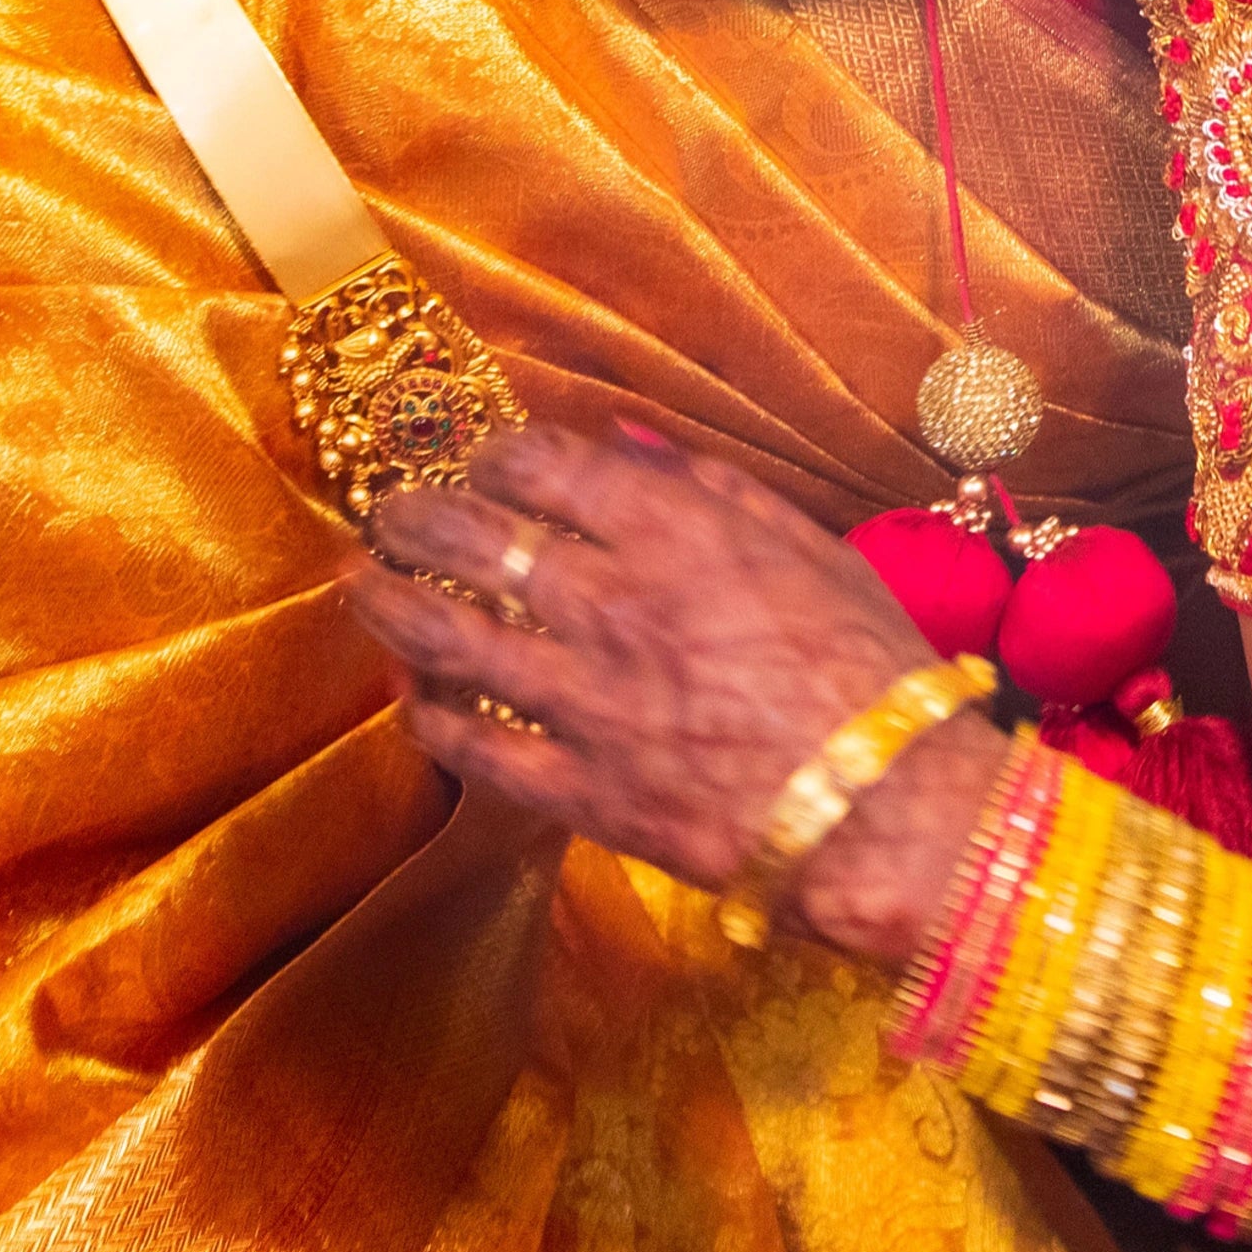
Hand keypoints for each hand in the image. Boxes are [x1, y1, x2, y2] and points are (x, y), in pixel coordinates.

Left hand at [347, 426, 939, 920]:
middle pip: (476, 542)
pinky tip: (415, 701)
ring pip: (452, 640)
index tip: (489, 460)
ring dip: (395, 606)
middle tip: (391, 511)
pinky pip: (479, 749)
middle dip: (419, 517)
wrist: (887, 810)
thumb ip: (714, 489)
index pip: (545, 468)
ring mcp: (586, 702)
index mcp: (675, 534)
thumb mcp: (813, 548)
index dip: (500, 456)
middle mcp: (611, 606)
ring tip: (364, 585)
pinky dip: (435, 721)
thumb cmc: (871, 668)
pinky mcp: (580, 789)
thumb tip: (626, 441)